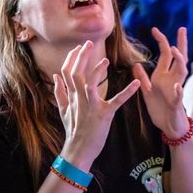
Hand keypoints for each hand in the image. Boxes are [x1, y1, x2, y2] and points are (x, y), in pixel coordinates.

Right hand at [53, 41, 139, 165]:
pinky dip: (128, 92)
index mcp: (71, 96)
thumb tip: (55, 77)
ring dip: (97, 70)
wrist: (78, 150)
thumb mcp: (63, 110)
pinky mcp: (104, 115)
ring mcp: (91, 106)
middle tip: (89, 43)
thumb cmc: (73, 130)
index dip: (72, 58)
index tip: (77, 48)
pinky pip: (117, 101)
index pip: (67, 72)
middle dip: (81, 56)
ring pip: (90, 83)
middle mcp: (79, 99)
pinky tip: (137, 83)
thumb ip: (59, 92)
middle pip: (76, 73)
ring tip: (106, 60)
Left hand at [133, 27, 189, 138]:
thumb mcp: (147, 91)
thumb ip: (142, 78)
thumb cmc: (160, 108)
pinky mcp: (176, 104)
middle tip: (182, 29)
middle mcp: (173, 79)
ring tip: (175, 50)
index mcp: (164, 76)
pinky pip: (178, 97)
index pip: (165, 54)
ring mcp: (176, 90)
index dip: (161, 41)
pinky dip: (178, 92)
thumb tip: (136, 64)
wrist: (168, 126)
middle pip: (180, 58)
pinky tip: (177, 86)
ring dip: (180, 61)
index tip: (155, 29)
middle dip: (181, 43)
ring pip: (182, 73)